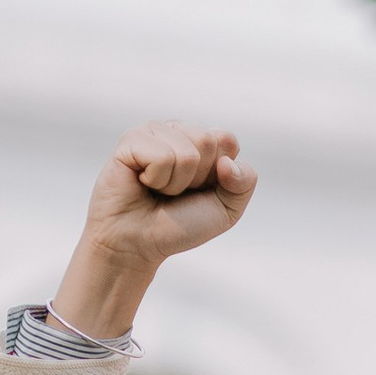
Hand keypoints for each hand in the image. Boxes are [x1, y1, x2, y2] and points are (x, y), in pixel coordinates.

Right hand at [50, 120, 257, 339]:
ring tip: (158, 190)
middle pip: (208, 141)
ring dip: (175, 183)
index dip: (221, 173)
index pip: (228, 140)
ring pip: (187, 152)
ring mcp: (153, 131)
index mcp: (202, 142)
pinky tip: (143, 183)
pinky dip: (157, 180)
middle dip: (197, 178)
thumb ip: (244, 182)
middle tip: (175, 192)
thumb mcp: (226, 210)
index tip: (200, 190)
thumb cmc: (179, 225)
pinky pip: (162, 157)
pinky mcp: (131, 139)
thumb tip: (227, 162)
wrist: (139, 243)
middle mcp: (178, 131)